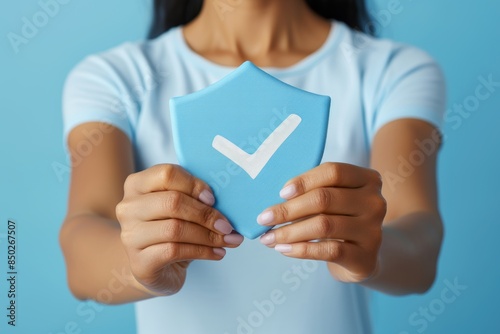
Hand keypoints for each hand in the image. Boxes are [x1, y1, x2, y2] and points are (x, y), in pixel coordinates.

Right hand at [116, 164, 242, 295]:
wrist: (151, 266)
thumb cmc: (169, 229)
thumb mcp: (179, 207)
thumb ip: (195, 197)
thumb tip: (229, 202)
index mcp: (137, 184)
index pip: (167, 174)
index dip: (194, 185)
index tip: (213, 199)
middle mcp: (128, 207)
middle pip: (173, 202)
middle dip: (206, 214)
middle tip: (227, 225)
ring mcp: (130, 236)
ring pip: (175, 229)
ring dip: (208, 235)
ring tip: (227, 240)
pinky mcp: (139, 262)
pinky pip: (175, 251)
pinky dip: (202, 251)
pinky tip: (217, 253)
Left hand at [257, 162, 385, 282]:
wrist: (362, 257)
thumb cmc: (339, 220)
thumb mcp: (333, 200)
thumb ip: (311, 192)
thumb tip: (272, 201)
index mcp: (367, 180)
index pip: (333, 172)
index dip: (304, 180)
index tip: (281, 193)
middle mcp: (374, 202)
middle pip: (324, 199)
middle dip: (288, 209)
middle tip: (263, 218)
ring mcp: (373, 230)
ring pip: (323, 225)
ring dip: (289, 232)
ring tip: (268, 238)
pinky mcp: (365, 257)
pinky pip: (328, 250)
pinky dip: (301, 249)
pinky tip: (283, 250)